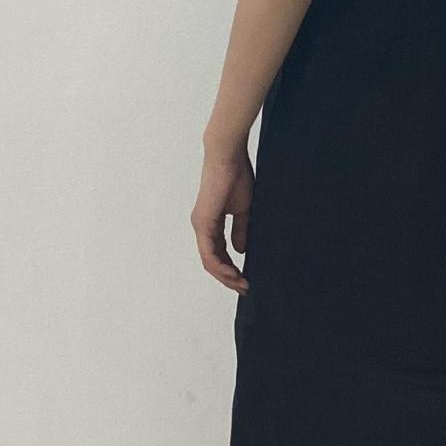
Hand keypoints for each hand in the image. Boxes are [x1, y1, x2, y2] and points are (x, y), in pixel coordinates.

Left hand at [191, 141, 252, 293]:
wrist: (228, 158)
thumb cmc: (236, 177)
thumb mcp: (242, 210)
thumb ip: (240, 230)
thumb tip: (240, 250)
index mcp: (210, 223)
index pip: (218, 253)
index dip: (231, 268)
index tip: (245, 279)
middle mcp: (202, 227)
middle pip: (212, 262)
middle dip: (228, 277)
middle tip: (244, 288)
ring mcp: (200, 226)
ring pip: (209, 261)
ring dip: (225, 276)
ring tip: (242, 284)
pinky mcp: (203, 223)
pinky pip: (209, 253)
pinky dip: (221, 266)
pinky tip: (233, 273)